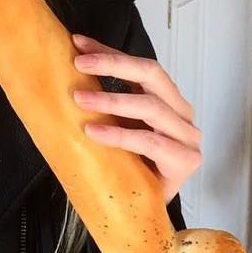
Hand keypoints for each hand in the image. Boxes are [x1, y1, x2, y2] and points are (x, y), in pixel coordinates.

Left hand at [70, 34, 200, 205]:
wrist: (145, 210)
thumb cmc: (129, 165)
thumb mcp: (114, 125)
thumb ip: (102, 103)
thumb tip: (64, 73)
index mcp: (166, 99)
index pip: (140, 66)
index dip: (109, 52)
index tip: (77, 42)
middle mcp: (181, 113)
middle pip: (152, 75)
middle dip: (113, 64)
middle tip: (79, 62)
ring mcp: (187, 136)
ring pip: (151, 106)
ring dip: (111, 100)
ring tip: (79, 98)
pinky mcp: (186, 161)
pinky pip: (150, 142)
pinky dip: (119, 135)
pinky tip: (94, 132)